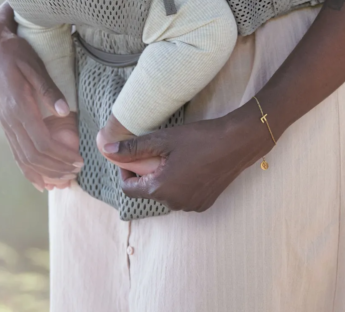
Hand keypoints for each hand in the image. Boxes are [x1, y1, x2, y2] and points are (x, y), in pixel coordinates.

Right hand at [0, 3, 82, 190]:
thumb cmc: (16, 53)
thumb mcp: (34, 65)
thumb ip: (48, 89)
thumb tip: (65, 111)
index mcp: (19, 106)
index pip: (42, 142)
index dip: (61, 156)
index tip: (79, 160)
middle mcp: (10, 120)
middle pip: (33, 156)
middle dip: (56, 168)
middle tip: (77, 172)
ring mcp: (5, 124)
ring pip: (23, 159)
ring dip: (44, 173)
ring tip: (63, 180)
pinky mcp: (5, 125)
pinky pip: (16, 154)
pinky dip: (29, 171)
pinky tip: (40, 181)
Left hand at [105, 104, 269, 212]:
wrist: (237, 143)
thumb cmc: (200, 139)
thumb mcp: (163, 139)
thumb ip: (134, 147)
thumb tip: (107, 150)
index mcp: (161, 190)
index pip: (129, 188)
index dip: (126, 170)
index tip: (132, 154)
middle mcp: (174, 204)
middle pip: (148, 190)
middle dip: (147, 172)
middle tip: (157, 150)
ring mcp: (191, 206)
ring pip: (166, 193)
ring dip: (164, 177)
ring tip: (175, 155)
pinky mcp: (204, 203)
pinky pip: (183, 195)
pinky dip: (180, 182)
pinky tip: (191, 163)